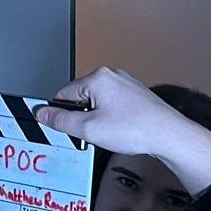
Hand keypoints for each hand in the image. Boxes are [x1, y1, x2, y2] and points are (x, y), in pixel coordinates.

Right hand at [36, 67, 210, 193]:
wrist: (168, 134)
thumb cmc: (136, 128)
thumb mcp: (89, 129)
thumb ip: (61, 120)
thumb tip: (42, 113)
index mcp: (98, 77)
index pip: (64, 93)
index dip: (61, 114)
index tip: (61, 127)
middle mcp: (112, 75)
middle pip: (81, 96)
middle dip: (82, 116)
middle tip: (91, 133)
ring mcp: (125, 83)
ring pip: (97, 102)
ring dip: (97, 118)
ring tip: (109, 133)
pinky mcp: (135, 94)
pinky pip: (113, 104)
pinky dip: (112, 118)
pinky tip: (120, 130)